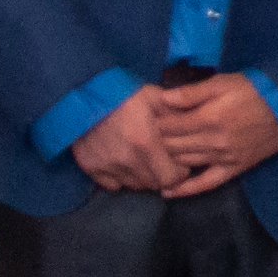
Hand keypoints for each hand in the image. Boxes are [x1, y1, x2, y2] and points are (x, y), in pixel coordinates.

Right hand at [71, 89, 188, 194]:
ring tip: (145, 162)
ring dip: (143, 177)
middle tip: (163, 161)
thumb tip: (196, 124)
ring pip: (134, 185)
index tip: (179, 163)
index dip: (179, 173)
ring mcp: (106, 166)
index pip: (170, 178)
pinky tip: (124, 164)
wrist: (80, 91)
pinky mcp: (90, 167)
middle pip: (153, 184)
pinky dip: (121, 178)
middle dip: (162, 175)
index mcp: (146, 143)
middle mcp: (126, 160)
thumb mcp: (154, 96)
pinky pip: (112, 185)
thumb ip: (176, 113)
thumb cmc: (121, 92)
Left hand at [150, 74, 277, 197]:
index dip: (155, 122)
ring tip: (151, 159)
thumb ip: (191, 92)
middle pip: (172, 146)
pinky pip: (206, 184)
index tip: (148, 119)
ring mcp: (223, 158)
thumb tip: (162, 99)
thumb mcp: (222, 83)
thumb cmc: (253, 91)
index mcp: (208, 118)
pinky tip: (168, 192)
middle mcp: (213, 141)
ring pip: (184, 164)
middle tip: (146, 138)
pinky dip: (186, 190)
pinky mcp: (234, 169)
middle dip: (156, 142)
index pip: (169, 126)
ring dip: (166, 162)